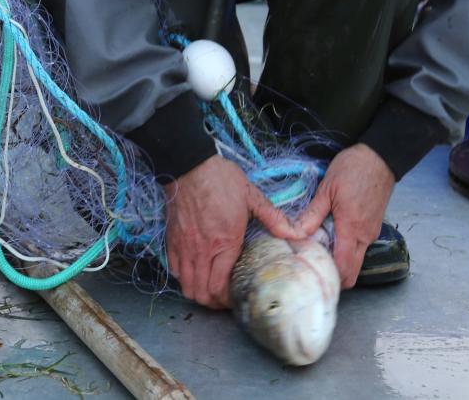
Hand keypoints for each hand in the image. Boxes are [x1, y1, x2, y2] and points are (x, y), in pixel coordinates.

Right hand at [164, 155, 298, 308]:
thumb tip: (297, 233)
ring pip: (186, 285)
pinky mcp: (171, 240)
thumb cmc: (220, 179)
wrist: (189, 165)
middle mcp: (202, 250)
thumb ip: (273, 218)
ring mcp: (184, 247)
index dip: (227, 301)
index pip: (221, 286)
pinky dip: (184, 277)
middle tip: (224, 299)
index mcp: (224, 242)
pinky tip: (194, 271)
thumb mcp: (251, 196)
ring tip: (209, 289)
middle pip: (201, 293)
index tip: (236, 299)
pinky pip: (174, 270)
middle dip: (213, 303)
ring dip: (197, 292)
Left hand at [295, 143, 394, 288]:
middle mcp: (365, 236)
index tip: (311, 273)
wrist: (380, 156)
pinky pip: (358, 246)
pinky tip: (330, 235)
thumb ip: (313, 214)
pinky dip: (345, 248)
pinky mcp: (372, 226)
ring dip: (339, 260)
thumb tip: (296, 233)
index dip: (329, 277)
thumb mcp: (327, 188)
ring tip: (317, 248)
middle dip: (334, 274)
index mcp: (352, 229)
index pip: (344, 269)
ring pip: (355, 259)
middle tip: (312, 265)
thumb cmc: (354, 168)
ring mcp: (371, 232)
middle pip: (352, 272)